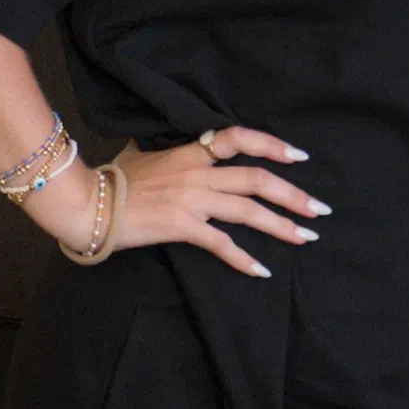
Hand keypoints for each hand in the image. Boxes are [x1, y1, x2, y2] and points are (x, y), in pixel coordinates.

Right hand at [50, 126, 325, 280]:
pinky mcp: (182, 226)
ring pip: (249, 211)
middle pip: (258, 180)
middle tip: (320, 208)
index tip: (301, 155)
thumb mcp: (146, 154)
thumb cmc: (113, 179)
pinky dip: (244, 258)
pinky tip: (262, 269)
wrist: (87, 203)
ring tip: (306, 236)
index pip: (241, 138)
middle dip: (294, 195)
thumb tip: (182, 146)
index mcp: (193, 152)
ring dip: (282, 225)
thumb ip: (173, 152)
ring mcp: (193, 200)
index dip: (274, 144)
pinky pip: (221, 243)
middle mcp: (199, 173)